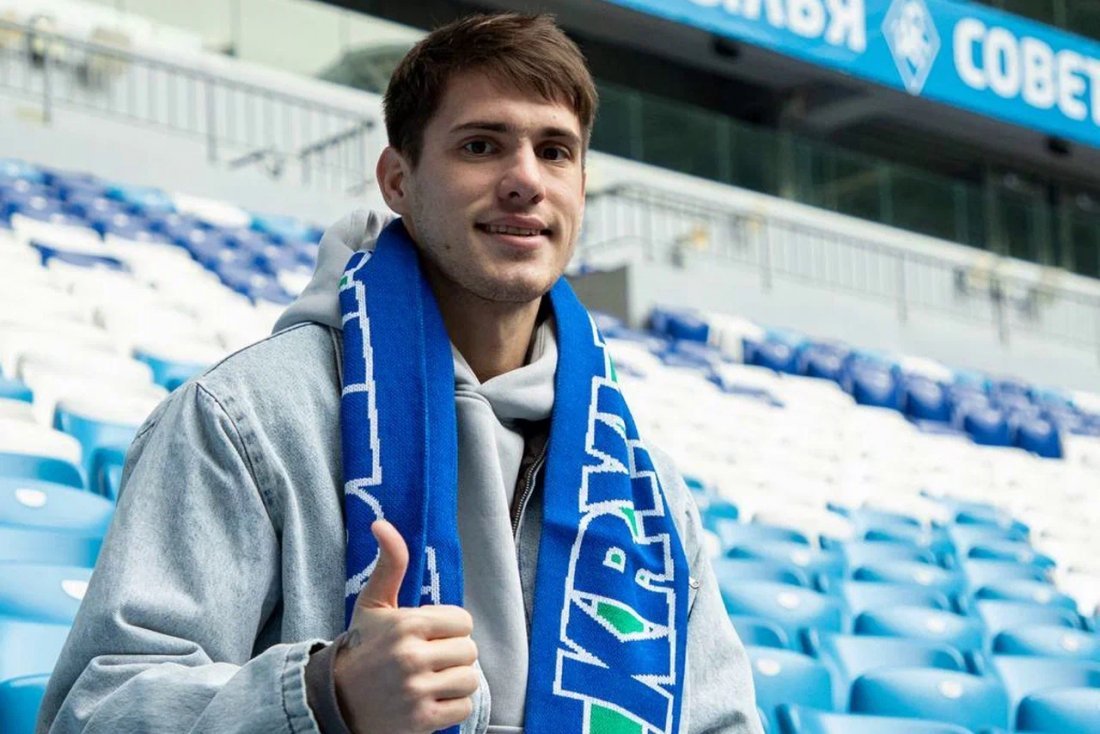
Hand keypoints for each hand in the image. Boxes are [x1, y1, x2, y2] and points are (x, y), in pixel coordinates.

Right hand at [334, 520, 478, 733]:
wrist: (335, 701)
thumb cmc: (362, 647)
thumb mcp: (373, 603)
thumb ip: (390, 563)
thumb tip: (381, 524)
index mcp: (407, 624)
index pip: (463, 621)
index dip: (450, 629)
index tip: (429, 636)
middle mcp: (412, 657)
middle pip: (469, 651)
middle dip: (453, 655)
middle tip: (430, 660)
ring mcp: (416, 691)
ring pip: (469, 679)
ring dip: (455, 682)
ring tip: (431, 680)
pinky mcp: (421, 721)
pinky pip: (463, 708)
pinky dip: (452, 707)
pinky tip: (430, 700)